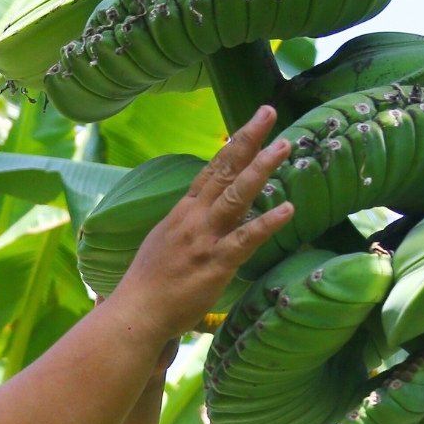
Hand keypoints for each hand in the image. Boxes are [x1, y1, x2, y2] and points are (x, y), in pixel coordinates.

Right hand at [107, 106, 293, 341]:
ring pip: (236, 195)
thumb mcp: (165, 241)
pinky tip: (288, 208)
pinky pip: (246, 239)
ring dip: (261, 168)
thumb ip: (187, 224)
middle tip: (269, 112)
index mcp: (183, 212)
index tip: (251, 122)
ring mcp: (205, 238)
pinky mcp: (216, 263)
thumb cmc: (149, 283)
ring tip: (284, 146)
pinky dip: (267, 222)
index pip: (211, 170)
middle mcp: (194, 218)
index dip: (233, 145)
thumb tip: (203, 214)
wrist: (136, 312)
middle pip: (224, 170)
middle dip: (248, 140)